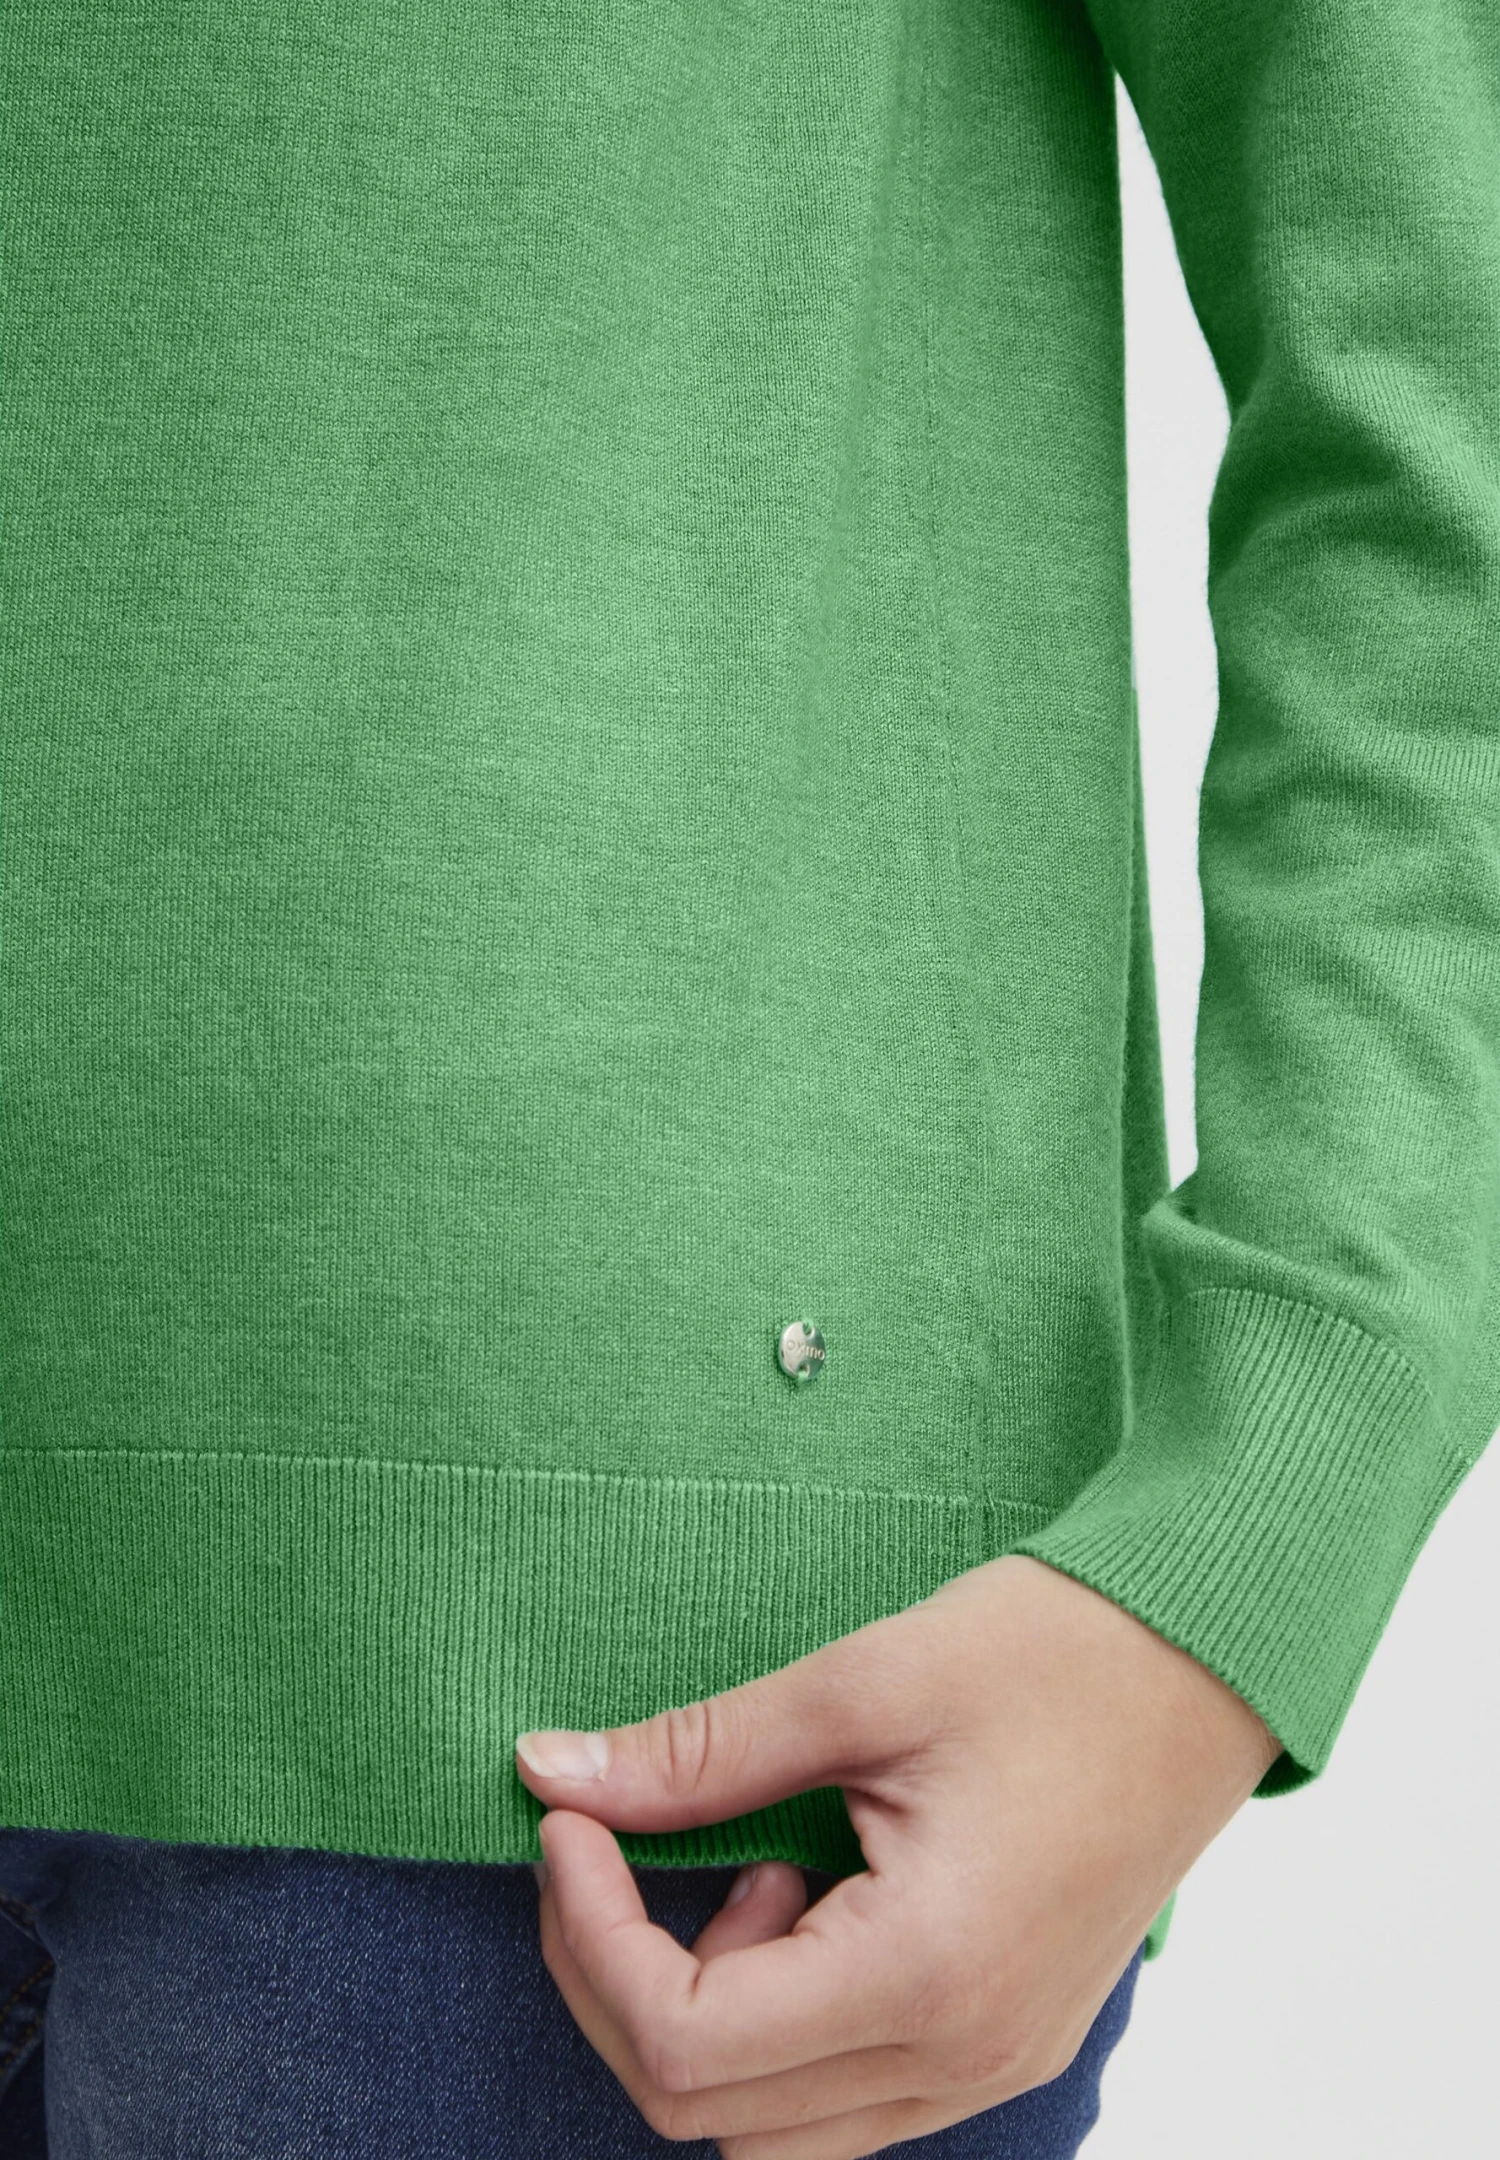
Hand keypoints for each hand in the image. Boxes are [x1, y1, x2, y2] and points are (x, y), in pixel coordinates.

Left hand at [513, 1553, 1279, 2157]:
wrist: (1207, 1657)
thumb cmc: (1054, 1652)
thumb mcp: (859, 1684)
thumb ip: (697, 1753)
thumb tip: (552, 1771)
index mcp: (926, 1975)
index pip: (683, 2045)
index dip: (589, 1935)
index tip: (570, 1822)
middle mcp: (963, 2058)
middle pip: (709, 2112)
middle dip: (618, 1978)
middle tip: (615, 1840)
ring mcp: (993, 2064)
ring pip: (774, 2127)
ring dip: (704, 2011)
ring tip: (748, 1865)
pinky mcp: (1005, 2039)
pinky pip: (844, 2093)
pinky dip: (780, 2019)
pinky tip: (805, 1896)